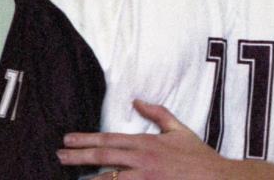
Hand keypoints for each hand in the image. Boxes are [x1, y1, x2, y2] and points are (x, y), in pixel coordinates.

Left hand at [58, 100, 227, 179]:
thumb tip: (138, 100)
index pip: (110, 140)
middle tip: (59, 156)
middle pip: (103, 158)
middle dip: (78, 157)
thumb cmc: (197, 156)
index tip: (68, 139)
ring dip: (88, 179)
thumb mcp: (179, 130)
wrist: (215, 178)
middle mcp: (142, 161)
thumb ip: (158, 114)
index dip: (86, 140)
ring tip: (70, 178)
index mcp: (147, 143)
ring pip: (109, 179)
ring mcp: (144, 179)